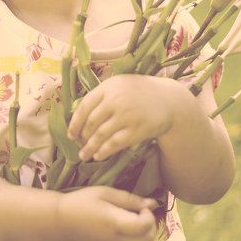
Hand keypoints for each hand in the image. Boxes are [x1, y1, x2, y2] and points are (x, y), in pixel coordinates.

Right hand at [57, 186, 157, 240]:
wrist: (62, 221)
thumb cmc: (82, 202)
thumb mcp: (105, 193)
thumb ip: (130, 199)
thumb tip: (152, 203)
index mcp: (116, 223)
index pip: (145, 226)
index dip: (148, 215)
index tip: (139, 207)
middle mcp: (117, 240)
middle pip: (148, 240)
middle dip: (151, 226)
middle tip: (140, 214)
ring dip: (147, 237)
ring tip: (137, 224)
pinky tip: (130, 232)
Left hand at [67, 75, 187, 161]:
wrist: (169, 100)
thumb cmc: (140, 93)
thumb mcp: (120, 85)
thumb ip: (102, 95)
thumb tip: (78, 114)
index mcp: (109, 87)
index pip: (84, 106)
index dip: (75, 123)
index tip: (71, 134)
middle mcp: (115, 100)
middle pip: (91, 122)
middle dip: (83, 137)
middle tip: (79, 146)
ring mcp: (126, 116)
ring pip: (100, 135)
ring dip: (90, 148)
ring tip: (84, 155)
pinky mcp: (136, 130)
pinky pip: (115, 144)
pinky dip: (104, 151)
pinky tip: (99, 156)